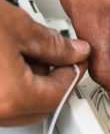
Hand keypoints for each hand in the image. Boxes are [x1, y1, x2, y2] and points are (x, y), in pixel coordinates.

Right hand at [0, 0, 90, 125]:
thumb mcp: (18, 27)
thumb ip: (56, 45)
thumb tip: (78, 51)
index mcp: (13, 96)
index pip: (62, 93)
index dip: (74, 73)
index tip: (77, 59)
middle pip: (45, 104)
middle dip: (55, 80)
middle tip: (56, 57)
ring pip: (24, 106)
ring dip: (34, 83)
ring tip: (25, 53)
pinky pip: (4, 103)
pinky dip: (14, 87)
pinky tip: (10, 63)